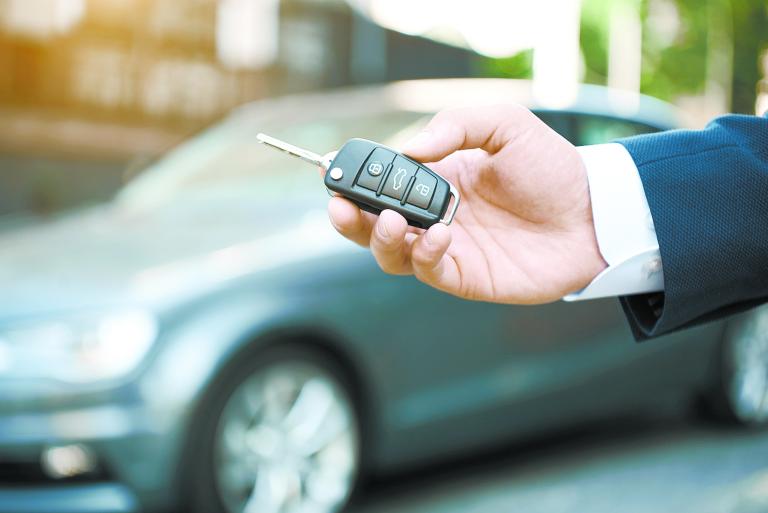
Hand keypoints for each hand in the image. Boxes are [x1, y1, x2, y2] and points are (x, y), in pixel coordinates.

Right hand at [327, 104, 606, 303]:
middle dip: (349, 216)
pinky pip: (428, 270)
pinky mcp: (465, 276)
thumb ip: (456, 127)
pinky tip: (441, 234)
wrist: (595, 213)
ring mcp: (448, 248)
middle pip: (373, 223)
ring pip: (391, 253)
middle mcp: (434, 215)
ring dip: (379, 238)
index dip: (354, 177)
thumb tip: (409, 150)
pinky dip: (424, 254)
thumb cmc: (552, 167)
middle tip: (341, 204)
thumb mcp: (504, 125)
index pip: (382, 181)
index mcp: (437, 178)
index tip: (331, 166)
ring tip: (394, 221)